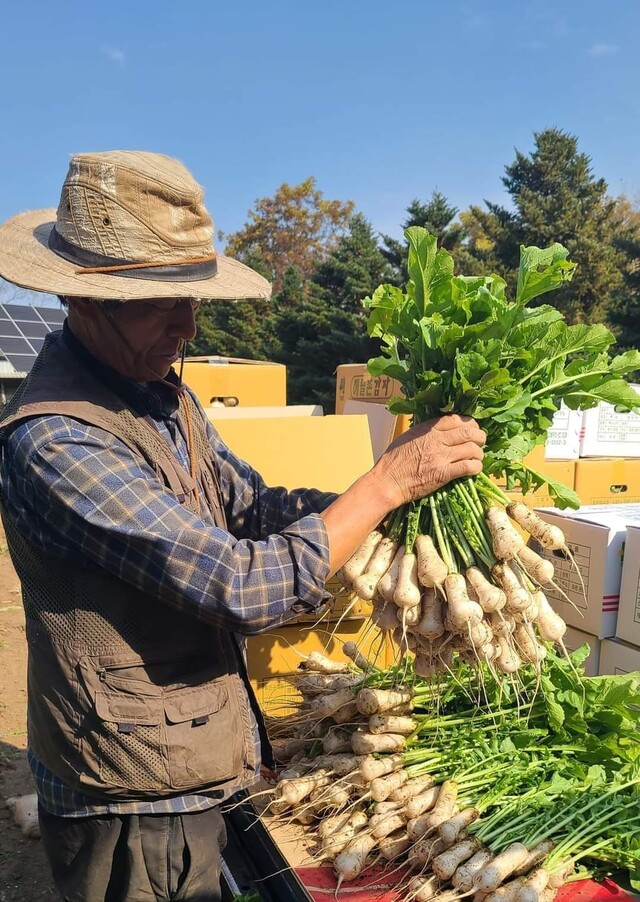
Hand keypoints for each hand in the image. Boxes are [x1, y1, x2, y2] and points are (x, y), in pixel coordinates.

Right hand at [371, 414, 485, 508]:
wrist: (388, 481)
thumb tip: (441, 429)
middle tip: (481, 441)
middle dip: (479, 436)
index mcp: (427, 429)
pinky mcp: (444, 474)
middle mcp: (436, 440)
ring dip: (479, 453)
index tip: (472, 428)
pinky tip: (475, 468)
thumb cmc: (393, 460)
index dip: (469, 423)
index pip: (455, 419)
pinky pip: (468, 467)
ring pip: (471, 449)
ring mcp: (441, 457)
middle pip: (468, 432)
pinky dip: (476, 467)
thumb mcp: (408, 437)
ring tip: (478, 456)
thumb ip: (425, 431)